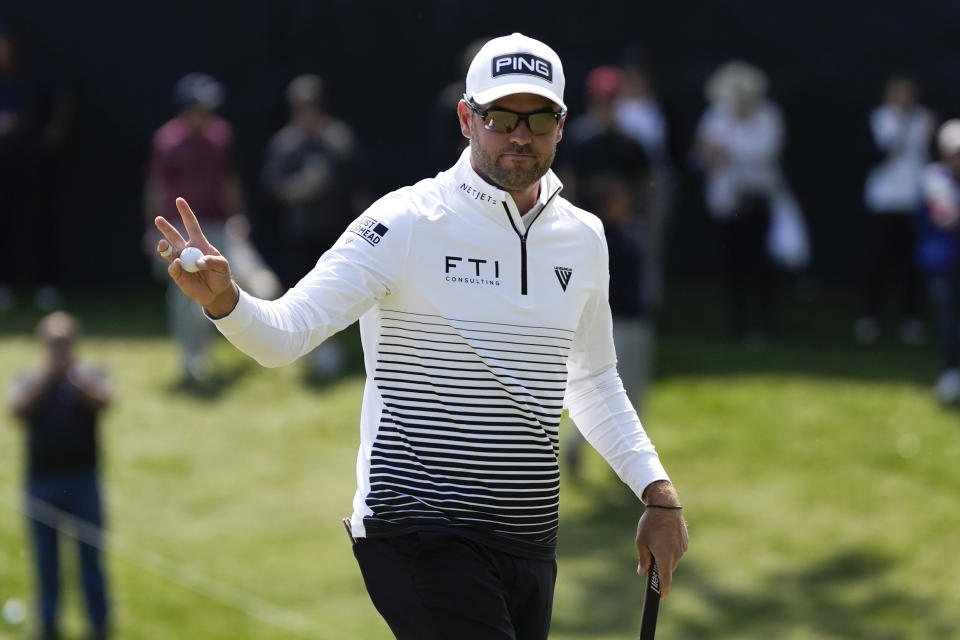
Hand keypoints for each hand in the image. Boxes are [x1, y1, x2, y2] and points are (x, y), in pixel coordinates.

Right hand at [154, 197, 238, 316]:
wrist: (217, 293)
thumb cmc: (221, 275)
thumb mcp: (223, 266)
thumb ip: (212, 261)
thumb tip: (197, 262)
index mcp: (199, 243)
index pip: (191, 225)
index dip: (185, 213)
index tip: (179, 200)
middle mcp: (187, 250)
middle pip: (174, 236)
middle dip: (165, 228)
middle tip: (158, 219)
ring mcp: (181, 262)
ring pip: (168, 252)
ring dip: (164, 248)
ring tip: (161, 244)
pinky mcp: (178, 275)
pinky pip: (173, 268)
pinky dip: (174, 265)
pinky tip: (177, 263)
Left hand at [635, 483, 688, 598]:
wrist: (665, 505)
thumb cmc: (650, 523)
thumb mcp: (641, 542)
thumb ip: (643, 559)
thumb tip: (643, 573)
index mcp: (665, 557)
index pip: (665, 581)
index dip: (662, 591)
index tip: (658, 599)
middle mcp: (676, 555)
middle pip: (667, 570)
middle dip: (659, 570)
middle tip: (649, 565)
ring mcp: (682, 548)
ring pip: (672, 560)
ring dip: (664, 558)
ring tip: (655, 545)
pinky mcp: (685, 542)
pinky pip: (676, 551)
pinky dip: (669, 550)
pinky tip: (662, 540)